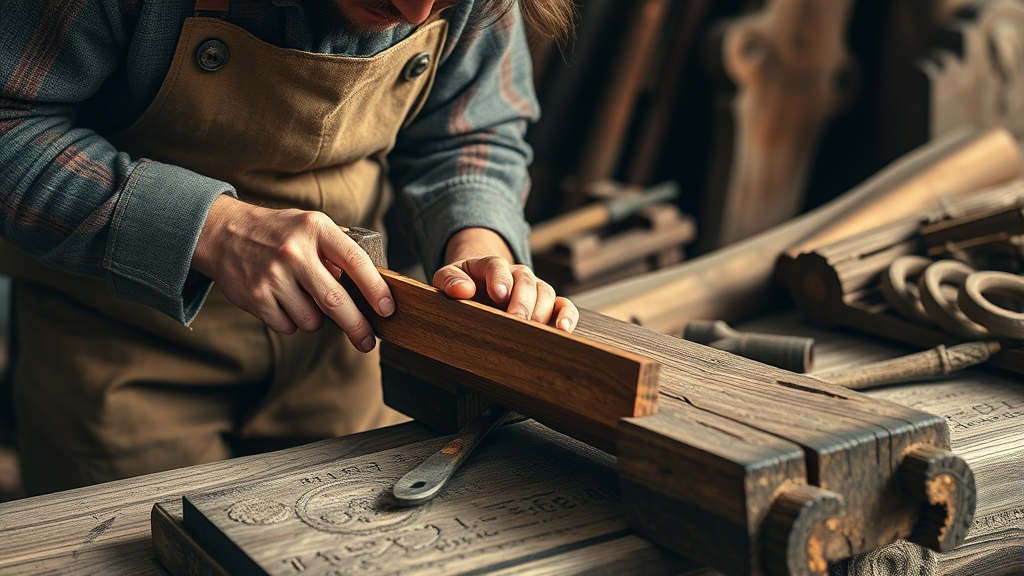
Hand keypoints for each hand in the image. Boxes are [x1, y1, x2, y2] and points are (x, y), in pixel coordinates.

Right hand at [191, 195, 392, 351]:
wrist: (223, 233)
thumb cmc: (279, 232)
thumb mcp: (311, 226)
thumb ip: (340, 249)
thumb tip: (375, 285)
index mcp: (316, 229)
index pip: (355, 261)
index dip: (375, 288)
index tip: (387, 309)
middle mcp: (294, 251)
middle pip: (335, 300)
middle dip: (357, 326)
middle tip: (367, 341)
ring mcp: (273, 275)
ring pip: (312, 320)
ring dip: (317, 319)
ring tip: (305, 299)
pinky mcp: (255, 297)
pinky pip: (288, 326)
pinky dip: (292, 322)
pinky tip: (284, 302)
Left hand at [432, 227, 577, 331]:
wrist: (478, 284)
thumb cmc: (463, 283)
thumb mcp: (448, 278)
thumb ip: (450, 281)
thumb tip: (462, 290)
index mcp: (489, 265)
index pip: (496, 265)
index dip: (500, 278)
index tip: (498, 295)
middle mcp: (516, 274)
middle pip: (525, 280)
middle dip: (522, 301)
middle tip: (516, 320)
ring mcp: (533, 288)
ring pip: (546, 292)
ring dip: (542, 311)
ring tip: (535, 331)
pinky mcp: (547, 305)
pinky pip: (563, 305)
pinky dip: (567, 316)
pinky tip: (563, 330)